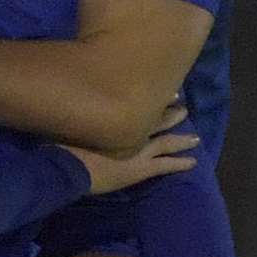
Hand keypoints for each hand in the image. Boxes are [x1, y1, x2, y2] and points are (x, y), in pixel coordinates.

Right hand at [57, 105, 197, 193]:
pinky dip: (180, 163)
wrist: (69, 165)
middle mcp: (131, 128)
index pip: (138, 103)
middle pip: (156, 117)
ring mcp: (139, 149)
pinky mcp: (142, 169)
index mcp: (115, 115)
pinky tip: (193, 162)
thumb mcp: (66, 120)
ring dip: (181, 137)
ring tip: (195, 137)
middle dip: (169, 112)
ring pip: (166, 140)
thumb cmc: (61, 141)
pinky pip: (166, 165)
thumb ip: (74, 112)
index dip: (150, 97)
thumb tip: (66, 100)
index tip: (158, 87)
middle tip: (181, 105)